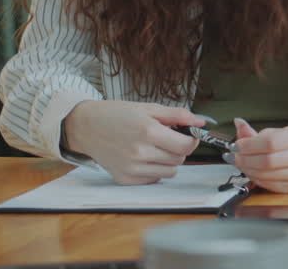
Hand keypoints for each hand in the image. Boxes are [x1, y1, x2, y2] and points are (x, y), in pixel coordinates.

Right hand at [62, 100, 201, 183]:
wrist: (87, 127)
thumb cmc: (117, 115)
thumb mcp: (149, 108)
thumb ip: (177, 115)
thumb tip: (200, 122)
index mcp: (148, 132)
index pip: (186, 146)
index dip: (192, 140)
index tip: (189, 135)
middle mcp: (140, 153)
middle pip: (179, 159)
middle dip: (179, 148)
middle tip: (167, 138)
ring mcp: (132, 168)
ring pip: (169, 172)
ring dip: (169, 161)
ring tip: (155, 147)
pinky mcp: (125, 179)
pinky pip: (154, 179)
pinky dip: (154, 170)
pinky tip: (143, 157)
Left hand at [229, 118, 287, 192]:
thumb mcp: (276, 132)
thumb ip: (254, 132)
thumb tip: (238, 123)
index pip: (271, 142)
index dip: (249, 145)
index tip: (236, 146)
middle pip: (268, 161)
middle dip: (245, 159)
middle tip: (233, 156)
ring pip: (267, 175)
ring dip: (248, 170)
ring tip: (240, 163)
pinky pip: (270, 185)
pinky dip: (256, 179)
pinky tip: (251, 171)